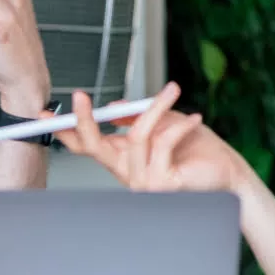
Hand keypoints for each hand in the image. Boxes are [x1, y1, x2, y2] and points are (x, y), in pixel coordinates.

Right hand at [54, 82, 249, 192]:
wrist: (228, 172)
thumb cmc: (198, 150)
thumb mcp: (163, 122)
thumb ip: (138, 116)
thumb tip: (116, 106)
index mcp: (123, 158)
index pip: (86, 145)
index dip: (65, 130)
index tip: (46, 115)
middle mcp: (128, 173)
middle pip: (93, 147)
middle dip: (84, 120)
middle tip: (80, 96)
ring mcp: (143, 182)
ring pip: (135, 136)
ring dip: (156, 107)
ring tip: (173, 91)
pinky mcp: (163, 183)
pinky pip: (162, 143)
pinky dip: (179, 125)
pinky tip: (194, 118)